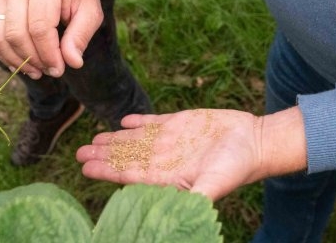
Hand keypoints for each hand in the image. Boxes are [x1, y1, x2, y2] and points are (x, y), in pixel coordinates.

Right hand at [0, 0, 113, 78]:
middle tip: (48, 71)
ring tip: (36, 70)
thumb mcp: (91, 12)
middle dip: (32, 59)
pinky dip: (4, 54)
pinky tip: (21, 63)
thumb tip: (72, 63)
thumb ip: (81, 36)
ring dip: (16, 60)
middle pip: (16, 33)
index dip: (48, 54)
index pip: (39, 27)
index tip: (59, 69)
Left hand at [76, 107, 307, 199]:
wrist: (255, 142)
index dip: (107, 172)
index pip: (130, 176)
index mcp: (169, 177)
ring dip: (114, 139)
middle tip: (79, 153)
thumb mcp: (214, 186)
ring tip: (93, 140)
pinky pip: (153, 122)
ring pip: (135, 140)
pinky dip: (137, 121)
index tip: (86, 169)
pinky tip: (122, 121)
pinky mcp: (181, 123)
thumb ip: (193, 200)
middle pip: (127, 157)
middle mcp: (166, 159)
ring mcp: (172, 140)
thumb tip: (178, 215)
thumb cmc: (237, 168)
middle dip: (103, 156)